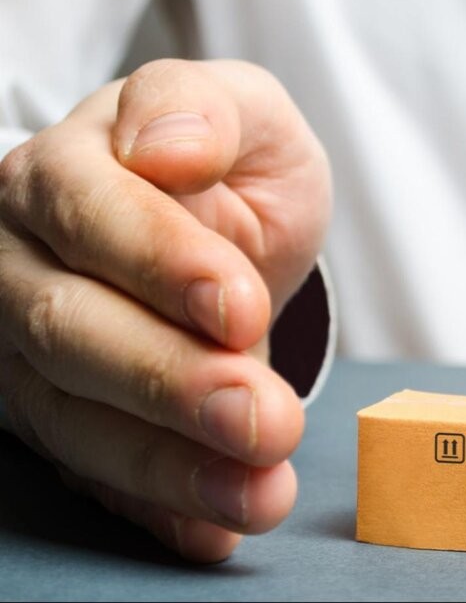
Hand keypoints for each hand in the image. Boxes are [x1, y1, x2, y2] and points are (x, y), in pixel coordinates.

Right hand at [0, 60, 330, 560]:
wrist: (217, 216)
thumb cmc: (228, 160)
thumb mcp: (245, 110)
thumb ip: (205, 109)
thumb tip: (167, 148)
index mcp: (64, 173)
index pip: (93, 216)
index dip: (163, 264)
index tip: (242, 306)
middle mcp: (23, 264)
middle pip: (71, 330)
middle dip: (171, 383)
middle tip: (266, 420)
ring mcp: (28, 353)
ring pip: (75, 417)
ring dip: (170, 465)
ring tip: (261, 492)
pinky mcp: (59, 418)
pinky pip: (92, 474)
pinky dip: (153, 508)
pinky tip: (212, 530)